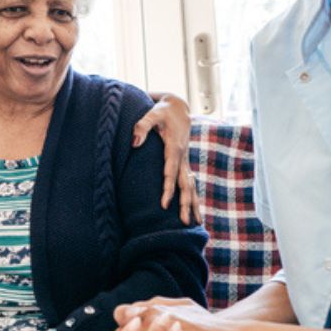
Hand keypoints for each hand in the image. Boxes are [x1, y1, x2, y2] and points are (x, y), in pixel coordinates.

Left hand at [136, 93, 199, 224]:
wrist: (179, 106)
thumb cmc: (163, 111)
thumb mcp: (152, 113)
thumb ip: (142, 126)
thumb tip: (134, 143)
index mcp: (175, 147)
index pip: (171, 172)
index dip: (167, 188)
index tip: (164, 204)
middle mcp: (183, 156)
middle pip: (185, 184)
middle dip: (185, 203)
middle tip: (184, 222)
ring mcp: (185, 160)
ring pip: (191, 186)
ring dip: (193, 204)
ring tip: (196, 223)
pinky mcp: (184, 162)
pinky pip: (190, 182)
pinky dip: (193, 197)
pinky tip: (195, 211)